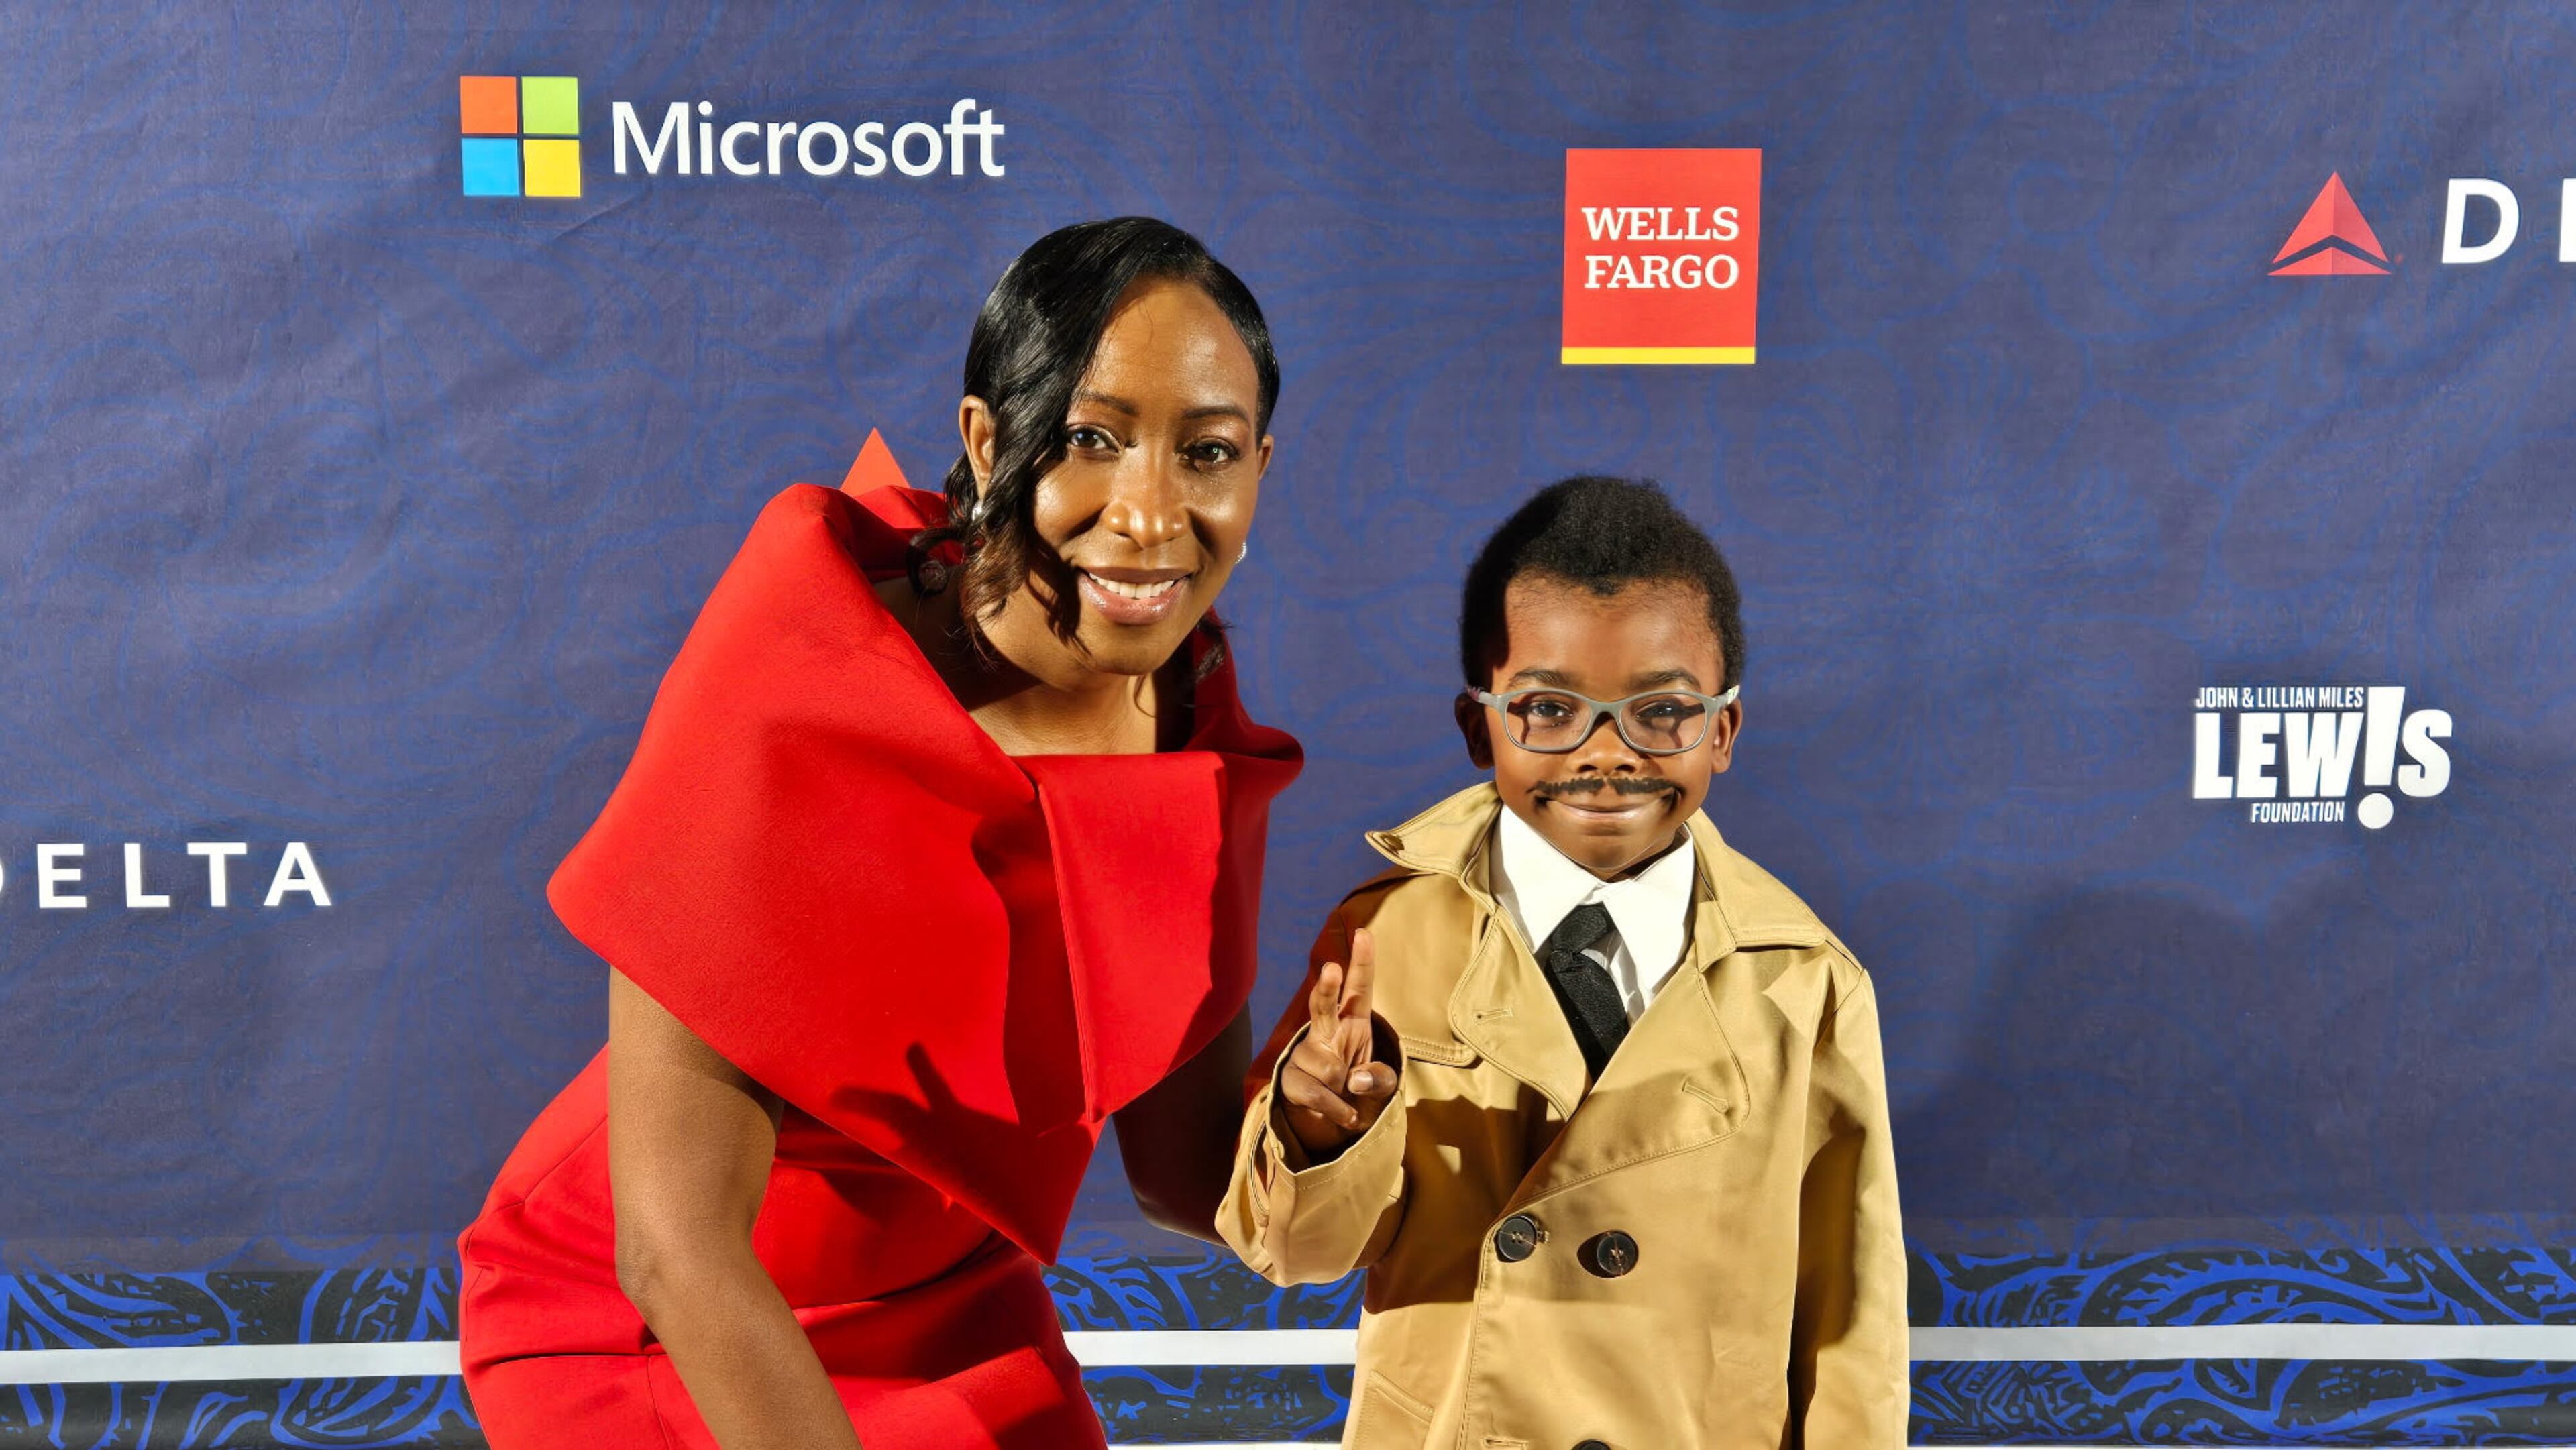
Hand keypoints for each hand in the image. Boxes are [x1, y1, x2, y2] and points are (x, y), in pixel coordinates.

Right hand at [1278, 927, 1400, 1157]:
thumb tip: (1355, 1080)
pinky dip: (1336, 1109)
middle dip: (1327, 987)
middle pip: (1323, 1004)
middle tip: (1331, 968)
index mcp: (1353, 1021)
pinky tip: (1346, 1115)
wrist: (1326, 1112)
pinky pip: (1316, 1094)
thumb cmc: (1356, 1082)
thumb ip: (1380, 1079)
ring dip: (1341, 1090)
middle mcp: (1327, 1030)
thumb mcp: (1381, 1082)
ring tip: (1343, 1094)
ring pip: (1328, 1068)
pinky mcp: (1290, 1076)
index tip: (1364, 933)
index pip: (1359, 988)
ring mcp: (1306, 1052)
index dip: (1362, 962)